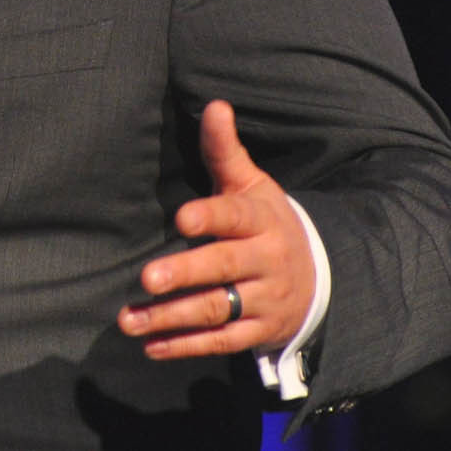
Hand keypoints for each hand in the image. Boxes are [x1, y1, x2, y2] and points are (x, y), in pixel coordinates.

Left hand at [118, 100, 315, 359]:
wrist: (321, 276)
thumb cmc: (267, 221)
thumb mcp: (253, 184)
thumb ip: (225, 150)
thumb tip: (214, 104)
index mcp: (261, 221)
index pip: (236, 217)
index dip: (210, 216)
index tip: (181, 218)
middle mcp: (265, 262)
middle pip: (223, 268)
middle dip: (185, 273)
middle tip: (147, 278)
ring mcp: (263, 301)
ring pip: (217, 310)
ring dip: (171, 318)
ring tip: (129, 320)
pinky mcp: (258, 332)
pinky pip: (221, 342)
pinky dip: (186, 346)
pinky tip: (151, 347)